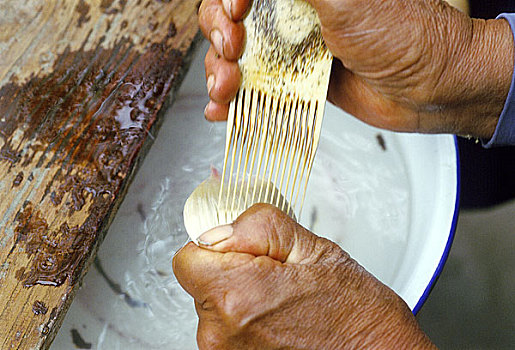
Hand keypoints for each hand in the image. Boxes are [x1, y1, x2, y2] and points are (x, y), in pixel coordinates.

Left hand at [173, 204, 435, 348]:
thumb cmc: (356, 313)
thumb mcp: (312, 248)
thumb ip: (256, 227)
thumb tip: (220, 225)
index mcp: (236, 294)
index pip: (188, 256)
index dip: (216, 245)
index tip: (242, 249)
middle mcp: (221, 333)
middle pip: (201, 282)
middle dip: (231, 271)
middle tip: (274, 275)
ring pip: (213, 307)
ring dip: (239, 298)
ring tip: (282, 302)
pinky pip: (226, 330)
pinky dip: (245, 322)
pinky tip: (279, 321)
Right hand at [199, 0, 512, 137]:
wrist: (429, 89)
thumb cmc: (403, 36)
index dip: (228, 1)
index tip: (237, 12)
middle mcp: (295, 13)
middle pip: (231, 19)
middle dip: (220, 36)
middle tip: (233, 51)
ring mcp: (294, 49)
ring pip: (238, 57)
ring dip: (220, 73)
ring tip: (227, 89)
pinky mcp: (298, 82)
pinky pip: (258, 88)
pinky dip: (234, 101)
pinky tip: (224, 110)